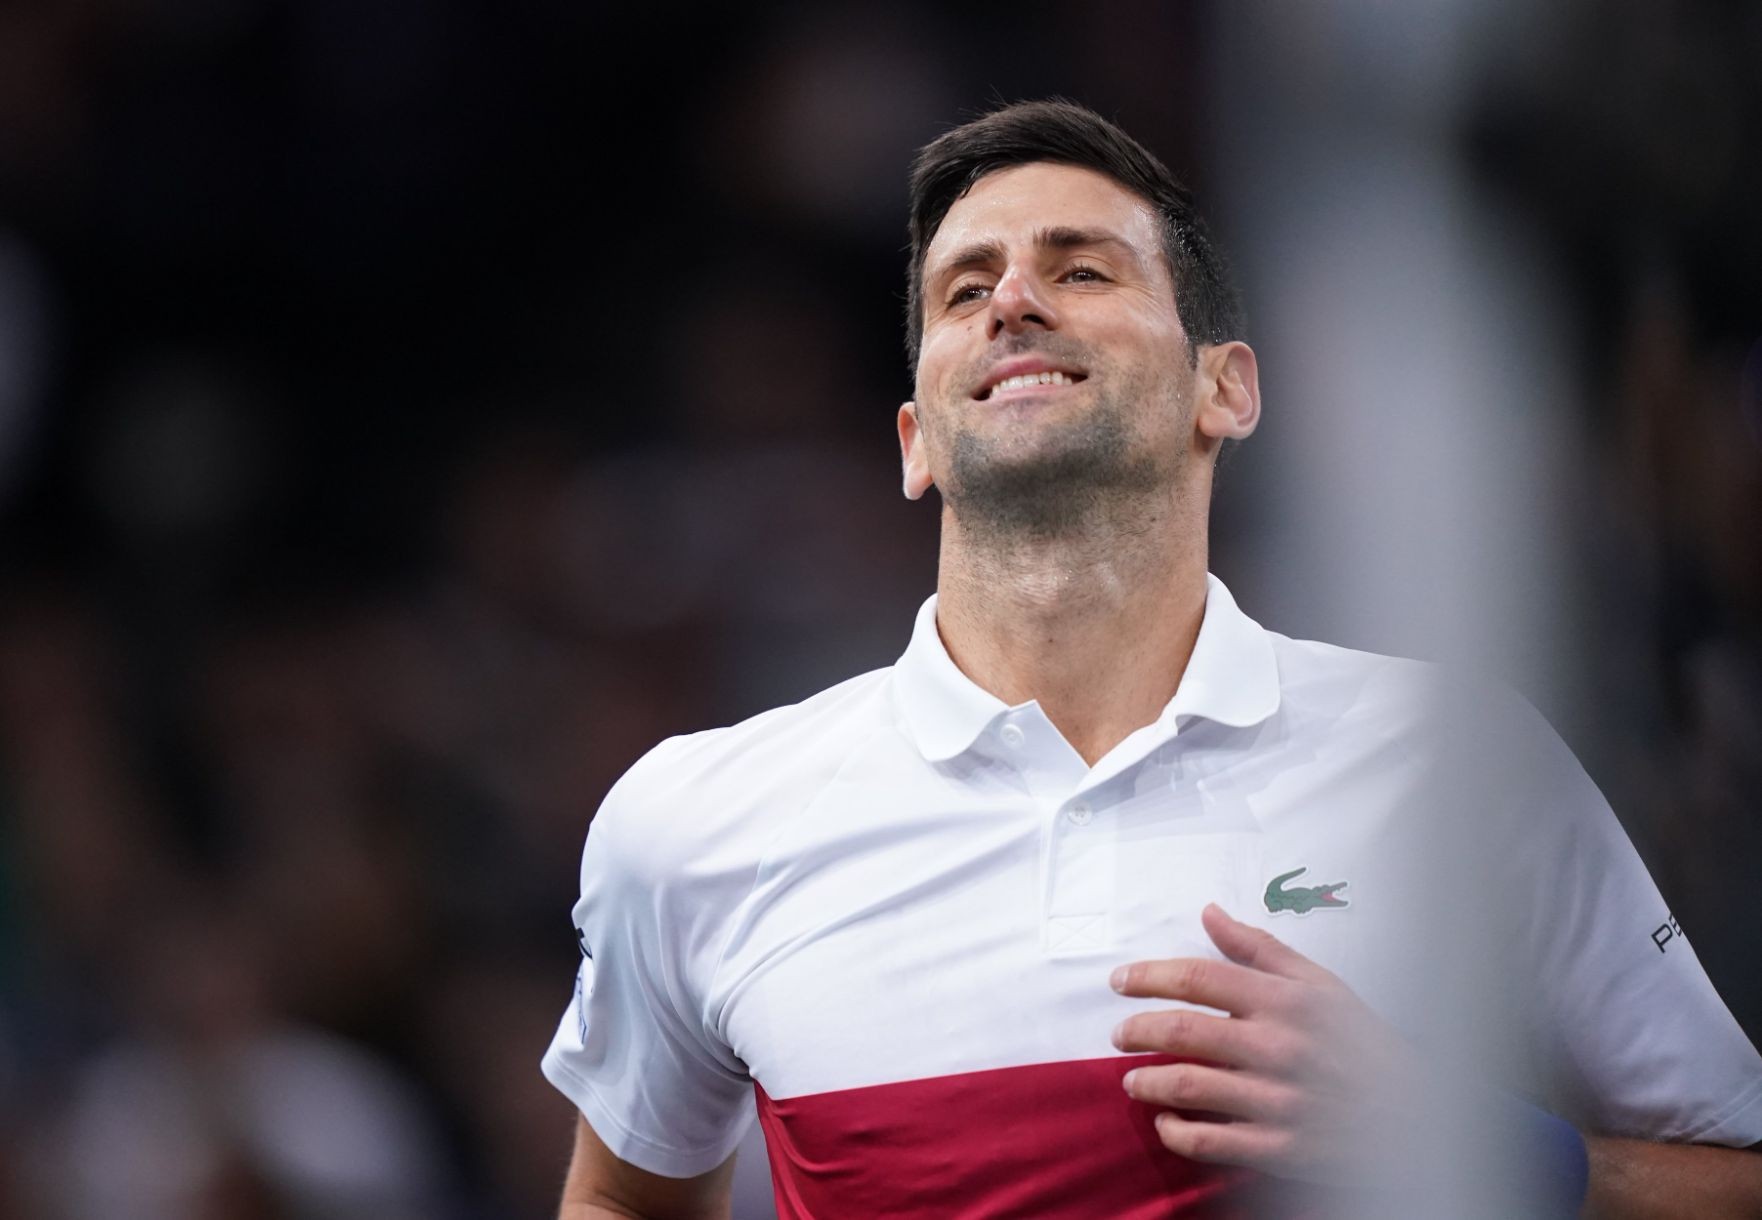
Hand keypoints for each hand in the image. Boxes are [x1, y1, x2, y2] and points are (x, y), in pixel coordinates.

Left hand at [1110, 903, 1429, 1185]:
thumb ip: (1259, 949)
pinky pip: (1212, 1142)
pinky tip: (1167, 1124)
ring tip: (1133, 1081)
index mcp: (1286, 1002)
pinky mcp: (1282, 1147)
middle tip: (1118, 1034)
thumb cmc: (1363, 1044)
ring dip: (1148, 1083)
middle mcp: (1278, 1047)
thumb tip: (1209, 913)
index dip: (1148, 976)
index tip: (1120, 981)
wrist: (1419, 1115)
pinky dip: (1178, 1134)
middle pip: (1181, 1030)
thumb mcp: (1320, 984)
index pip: (1198, 978)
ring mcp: (1278, 1100)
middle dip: (1136, 1031)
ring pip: (1188, 1087)